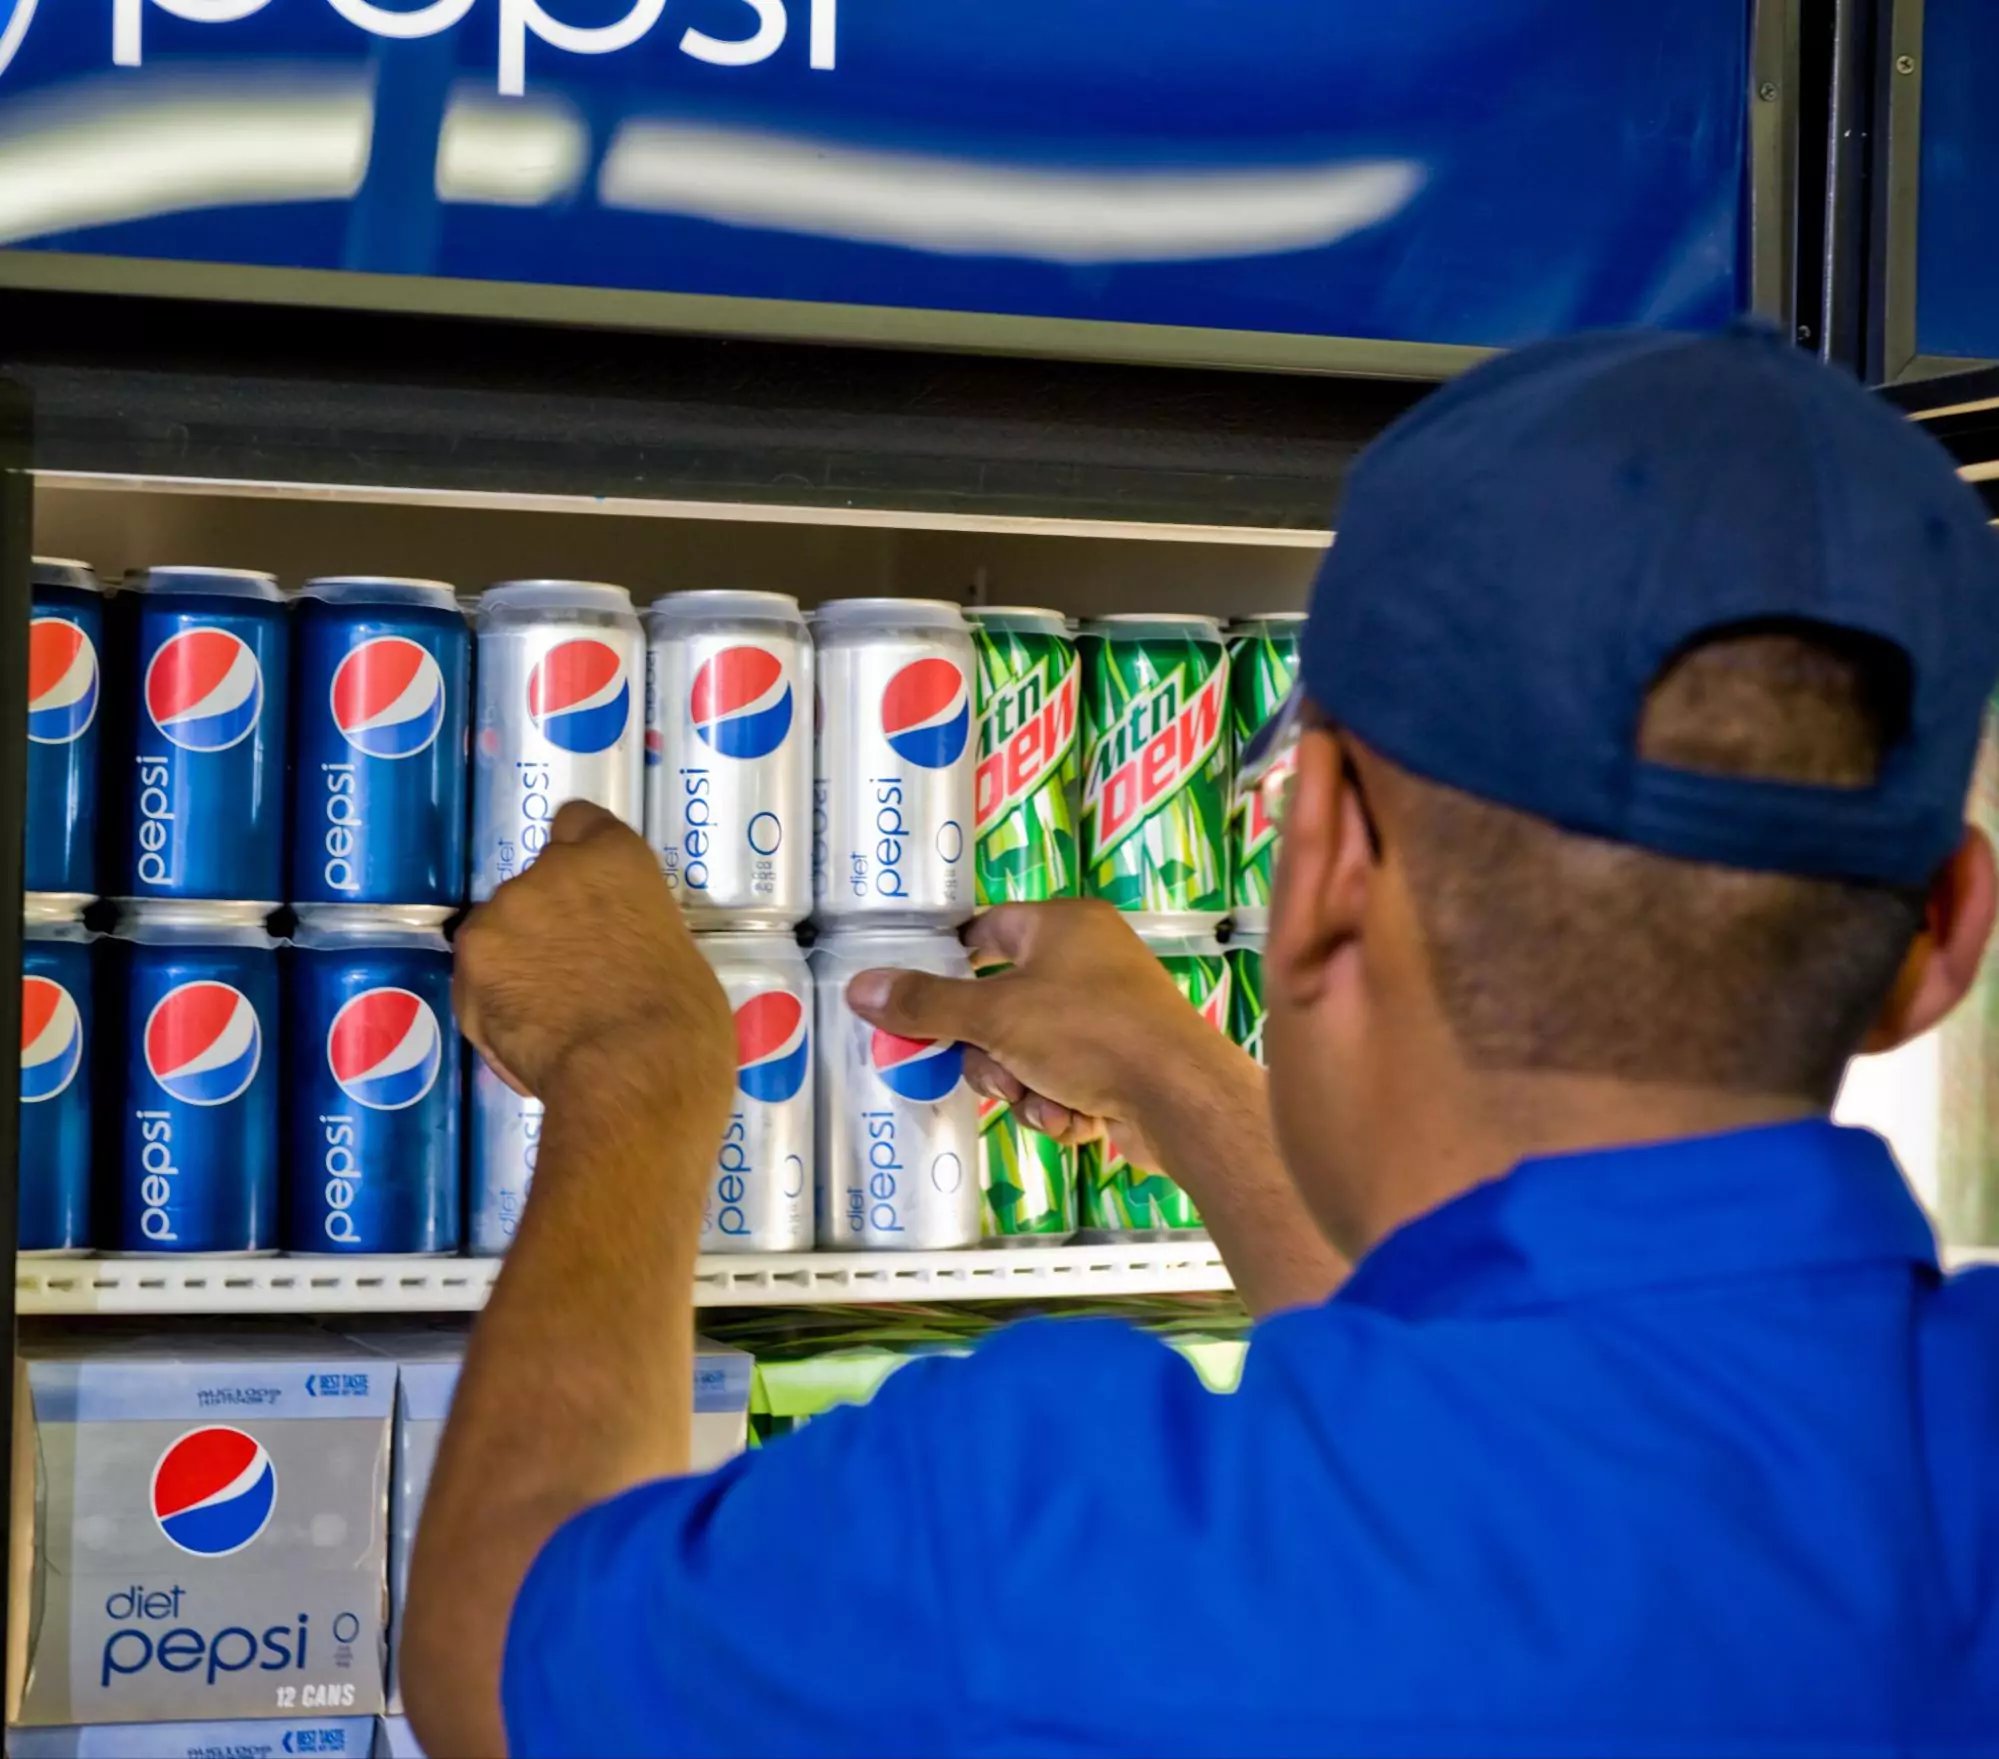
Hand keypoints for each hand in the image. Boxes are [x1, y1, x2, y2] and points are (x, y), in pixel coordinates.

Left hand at [453, 802, 732, 1126]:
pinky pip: (478, 981)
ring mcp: (502, 916)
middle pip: (537, 883)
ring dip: (517, 961)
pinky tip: (527, 1039)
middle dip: (547, 920)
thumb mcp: (674, 951)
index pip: (579, 821)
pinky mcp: (469, 967)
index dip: (581, 858)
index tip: (588, 895)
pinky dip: (494, 1003)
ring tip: (547, 1016)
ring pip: (500, 932)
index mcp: (615, 859)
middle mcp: (551, 871)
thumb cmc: (683, 1022)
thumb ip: (632, 930)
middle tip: (573, 973)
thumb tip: (616, 953)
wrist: (633, 1076)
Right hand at [844, 900, 1235, 1170]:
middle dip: (991, 1055)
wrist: (1181, 1099)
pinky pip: (1060, 1082)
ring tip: (1047, 1099)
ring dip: (1024, 1088)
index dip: (949, 965)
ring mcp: (1108, 1016)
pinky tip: (1075, 1117)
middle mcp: (1088, 962)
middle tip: (1000, 1072)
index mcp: (1063, 926)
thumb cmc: (1089, 1033)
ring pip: (1025, 1054)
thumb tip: (859, 987)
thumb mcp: (995, 1016)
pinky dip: (1059, 1105)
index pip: (985, 932)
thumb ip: (926, 1004)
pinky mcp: (1120, 1066)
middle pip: (998, 1007)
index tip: (919, 1004)